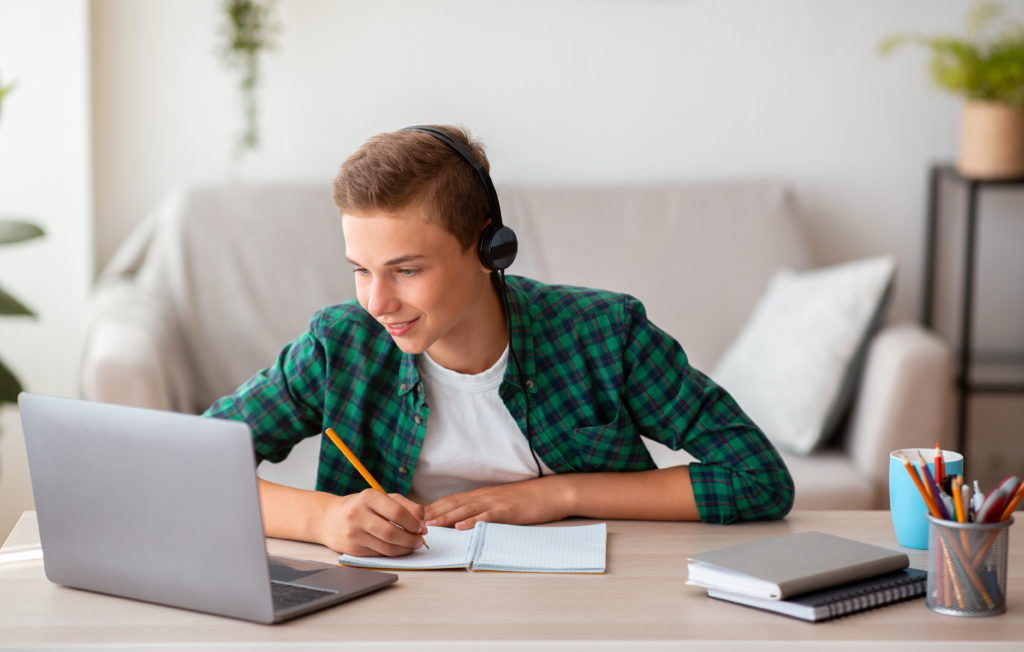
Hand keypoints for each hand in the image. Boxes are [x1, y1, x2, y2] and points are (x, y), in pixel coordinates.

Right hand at [315, 489, 426, 555]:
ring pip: (386, 547)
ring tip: (412, 546)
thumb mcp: (381, 498)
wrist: (329, 519)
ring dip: (404, 549)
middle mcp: (358, 514)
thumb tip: (422, 523)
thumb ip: (405, 506)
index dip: (413, 522)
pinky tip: (398, 548)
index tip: (421, 527)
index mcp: (368, 497)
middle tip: (420, 541)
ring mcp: (353, 533)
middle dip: (410, 539)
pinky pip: (379, 554)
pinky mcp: (352, 549)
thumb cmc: (361, 506)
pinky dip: (393, 553)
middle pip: (392, 532)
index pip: (397, 512)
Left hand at [423, 476, 572, 529]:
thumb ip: (484, 508)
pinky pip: (487, 516)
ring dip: (447, 517)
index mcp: (481, 495)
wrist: (551, 492)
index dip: (434, 507)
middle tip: (414, 521)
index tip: (417, 515)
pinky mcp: (508, 510)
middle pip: (454, 503)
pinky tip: (462, 527)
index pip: (452, 500)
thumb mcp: (501, 502)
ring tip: (432, 525)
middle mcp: (484, 496)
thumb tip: (466, 519)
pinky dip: (473, 521)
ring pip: (466, 509)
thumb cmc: (527, 500)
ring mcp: (495, 502)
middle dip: (434, 512)